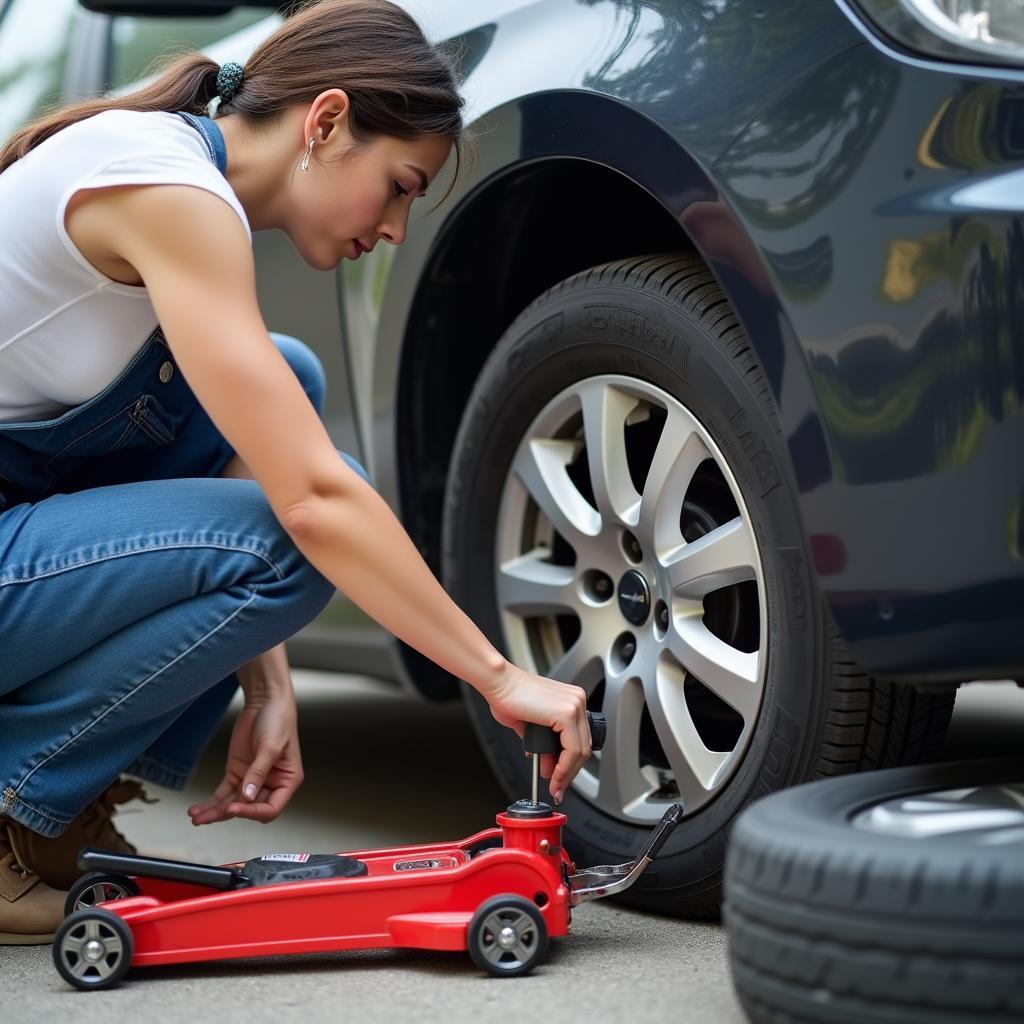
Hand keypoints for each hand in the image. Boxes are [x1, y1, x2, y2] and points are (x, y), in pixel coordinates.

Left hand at [187, 691, 302, 824]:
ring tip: (196, 818)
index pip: (270, 809)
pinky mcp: (237, 772)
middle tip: (207, 817)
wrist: (266, 701)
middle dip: (227, 813)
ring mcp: (251, 780)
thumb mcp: (270, 747)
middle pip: (248, 808)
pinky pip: (223, 793)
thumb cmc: (279, 721)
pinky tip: (198, 809)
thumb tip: (247, 796)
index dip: (252, 812)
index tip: (234, 807)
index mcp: (287, 781)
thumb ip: (258, 772)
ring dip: (214, 812)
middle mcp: (270, 784)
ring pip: (232, 803)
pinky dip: (211, 802)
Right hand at [486, 662, 591, 803]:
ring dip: (566, 773)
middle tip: (557, 786)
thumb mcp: (531, 725)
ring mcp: (574, 705)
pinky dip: (563, 767)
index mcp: (571, 701)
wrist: (497, 682)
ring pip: (580, 750)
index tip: (561, 779)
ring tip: (554, 785)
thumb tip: (546, 762)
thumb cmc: (508, 697)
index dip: (570, 763)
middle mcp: (577, 700)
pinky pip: (572, 749)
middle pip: (584, 746)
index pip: (580, 739)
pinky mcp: (567, 712)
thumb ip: (542, 742)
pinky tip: (552, 775)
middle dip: (569, 772)